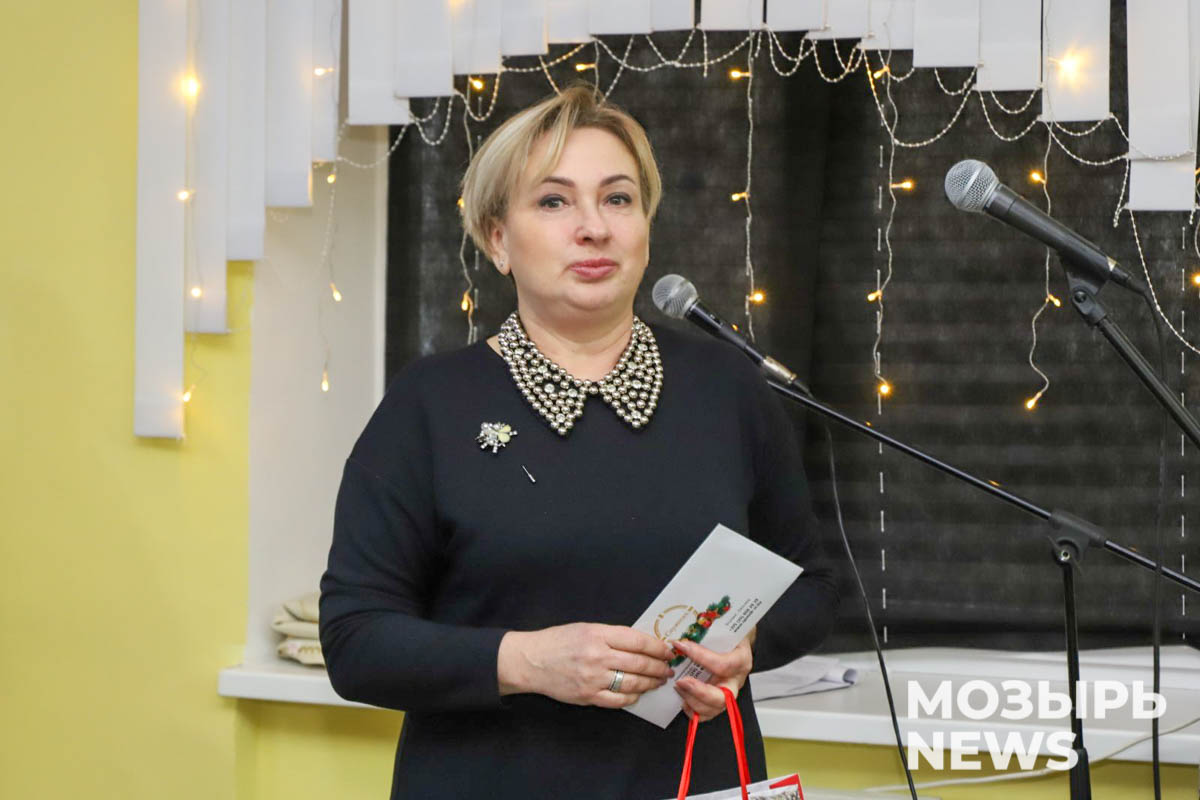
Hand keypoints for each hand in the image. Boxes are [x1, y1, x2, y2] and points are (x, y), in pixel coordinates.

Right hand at [505, 623, 675, 708]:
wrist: (531, 661)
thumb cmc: (558, 641)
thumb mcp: (585, 628)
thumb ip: (612, 635)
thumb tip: (642, 644)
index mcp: (598, 634)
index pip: (638, 641)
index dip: (658, 647)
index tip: (667, 650)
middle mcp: (597, 656)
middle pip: (640, 663)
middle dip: (659, 667)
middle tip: (668, 668)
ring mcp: (593, 678)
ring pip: (633, 683)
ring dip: (650, 683)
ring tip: (658, 681)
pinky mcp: (588, 696)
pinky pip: (619, 700)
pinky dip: (632, 697)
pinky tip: (638, 693)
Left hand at [672, 626, 755, 722]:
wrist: (737, 641)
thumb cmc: (730, 634)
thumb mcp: (725, 628)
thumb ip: (708, 629)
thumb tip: (684, 630)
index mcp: (741, 660)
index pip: (723, 665)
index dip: (700, 656)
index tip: (681, 645)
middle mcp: (736, 680)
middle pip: (722, 697)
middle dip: (699, 692)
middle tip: (681, 682)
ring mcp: (728, 693)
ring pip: (714, 708)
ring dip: (693, 701)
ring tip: (678, 687)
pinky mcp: (719, 700)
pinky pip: (708, 714)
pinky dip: (694, 711)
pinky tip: (683, 701)